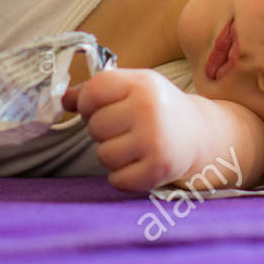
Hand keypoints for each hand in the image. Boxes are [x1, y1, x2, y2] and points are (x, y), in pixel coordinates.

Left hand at [61, 67, 200, 192]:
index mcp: (142, 83)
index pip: (94, 90)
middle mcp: (149, 109)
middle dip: (102, 131)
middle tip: (123, 129)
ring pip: (103, 155)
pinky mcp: (159, 169)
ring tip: (131, 147)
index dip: (88, 103)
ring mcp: (155, 140)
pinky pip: (117, 180)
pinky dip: (122, 177)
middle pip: (95, 126)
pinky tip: (137, 164)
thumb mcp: (133, 88)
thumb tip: (62, 99)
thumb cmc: (157, 108)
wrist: (200, 134)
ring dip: (111, 155)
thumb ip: (97, 90)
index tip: (99, 107)